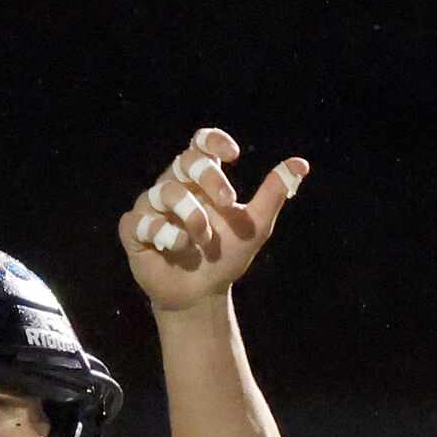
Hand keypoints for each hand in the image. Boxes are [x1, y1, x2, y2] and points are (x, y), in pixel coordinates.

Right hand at [118, 127, 309, 313]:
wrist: (202, 295)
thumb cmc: (225, 258)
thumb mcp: (254, 227)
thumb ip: (273, 194)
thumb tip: (301, 164)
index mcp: (199, 181)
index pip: (200, 144)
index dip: (212, 140)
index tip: (233, 154)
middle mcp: (173, 187)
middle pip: (184, 161)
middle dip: (208, 177)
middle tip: (229, 201)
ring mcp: (151, 207)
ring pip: (164, 191)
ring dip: (191, 216)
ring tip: (203, 239)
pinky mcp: (134, 230)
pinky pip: (142, 221)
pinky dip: (163, 233)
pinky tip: (177, 247)